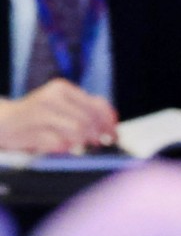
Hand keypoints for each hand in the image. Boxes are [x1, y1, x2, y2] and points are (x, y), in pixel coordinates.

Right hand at [0, 79, 117, 153]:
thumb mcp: (61, 105)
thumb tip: (111, 124)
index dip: (109, 121)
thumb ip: (85, 109)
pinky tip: (64, 146)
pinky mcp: (32, 131)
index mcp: (62, 88)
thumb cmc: (38, 114)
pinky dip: (66, 147)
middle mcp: (51, 97)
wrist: (4, 121)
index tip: (115, 133)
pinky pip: (59, 143)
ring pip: (77, 130)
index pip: (96, 104)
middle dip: (99, 134)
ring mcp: (40, 114)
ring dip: (84, 141)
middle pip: (88, 119)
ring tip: (83, 145)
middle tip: (102, 143)